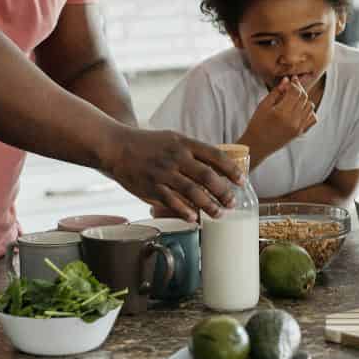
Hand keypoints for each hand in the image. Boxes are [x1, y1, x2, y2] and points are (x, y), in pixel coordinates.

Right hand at [104, 127, 240, 222]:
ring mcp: (163, 173)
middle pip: (207, 176)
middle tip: (233, 203)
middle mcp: (176, 157)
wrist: (117, 147)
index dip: (231, 169)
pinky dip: (185, 212)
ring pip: (192, 192)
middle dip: (224, 192)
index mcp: (184, 143)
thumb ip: (193, 152)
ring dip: (209, 205)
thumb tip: (216, 167)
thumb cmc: (148, 144)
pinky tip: (195, 218)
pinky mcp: (151, 187)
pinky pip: (172, 202)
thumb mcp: (173, 139)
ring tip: (219, 214)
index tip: (242, 180)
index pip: (215, 155)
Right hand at [242, 77, 316, 160]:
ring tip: (294, 98)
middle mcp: (293, 120)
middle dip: (299, 89)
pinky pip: (312, 118)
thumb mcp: (263, 105)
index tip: (292, 79)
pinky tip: (300, 109)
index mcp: (281, 112)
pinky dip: (309, 111)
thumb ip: (276, 92)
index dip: (295, 83)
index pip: (295, 92)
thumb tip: (287, 80)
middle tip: (293, 85)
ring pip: (310, 106)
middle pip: (304, 97)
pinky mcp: (300, 132)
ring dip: (304, 99)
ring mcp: (298, 127)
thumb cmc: (257, 124)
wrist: (257, 145)